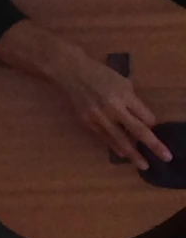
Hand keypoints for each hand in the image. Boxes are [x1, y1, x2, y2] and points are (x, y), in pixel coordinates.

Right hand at [0, 17, 168, 168]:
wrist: (71, 73)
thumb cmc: (100, 75)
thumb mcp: (122, 83)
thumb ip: (132, 101)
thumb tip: (143, 120)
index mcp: (124, 95)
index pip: (145, 116)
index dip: (153, 125)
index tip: (156, 130)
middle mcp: (113, 108)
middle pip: (137, 130)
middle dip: (153, 145)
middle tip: (166, 157)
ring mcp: (98, 117)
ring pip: (119, 139)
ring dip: (133, 153)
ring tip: (143, 165)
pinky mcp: (86, 122)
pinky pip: (104, 137)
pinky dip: (115, 146)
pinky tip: (122, 153)